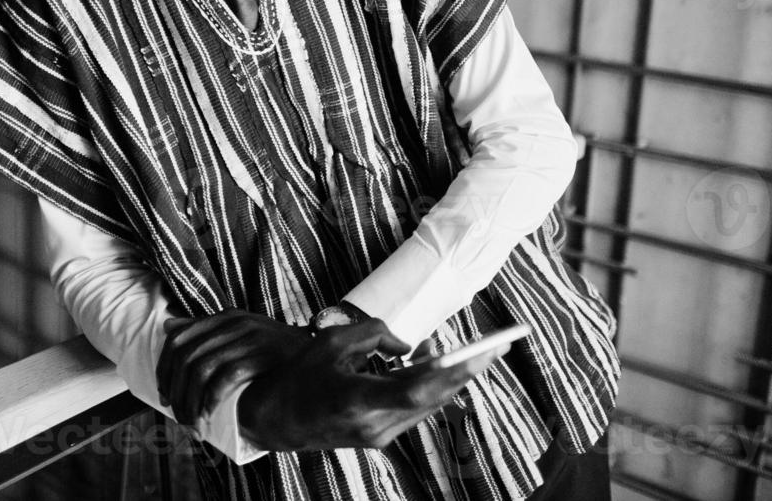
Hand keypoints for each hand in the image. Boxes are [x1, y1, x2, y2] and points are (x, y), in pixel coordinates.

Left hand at [157, 310, 311, 426]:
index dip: (165, 370)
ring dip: (190, 402)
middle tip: (178, 418)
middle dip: (176, 392)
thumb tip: (168, 326)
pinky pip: (225, 378)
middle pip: (186, 357)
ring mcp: (249, 338)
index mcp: (227, 317)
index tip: (164, 396)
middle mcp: (235, 323)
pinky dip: (210, 400)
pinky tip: (208, 416)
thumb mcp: (241, 333)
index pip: (179, 339)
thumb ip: (206, 329)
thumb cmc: (277, 353)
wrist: (322, 357)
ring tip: (192, 424)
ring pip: (201, 369)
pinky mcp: (262, 356)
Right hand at [237, 319, 508, 451]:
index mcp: (358, 399)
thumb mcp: (331, 341)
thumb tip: (409, 346)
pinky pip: (415, 410)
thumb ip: (374, 334)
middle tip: (497, 345)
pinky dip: (429, 388)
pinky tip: (437, 366)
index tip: (482, 353)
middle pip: (433, 399)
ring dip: (449, 379)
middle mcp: (374, 425)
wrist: (274, 420)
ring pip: (428, 406)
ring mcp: (378, 436)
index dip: (454, 372)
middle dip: (467, 371)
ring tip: (471, 351)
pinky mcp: (380, 438)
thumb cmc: (299, 376)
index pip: (418, 389)